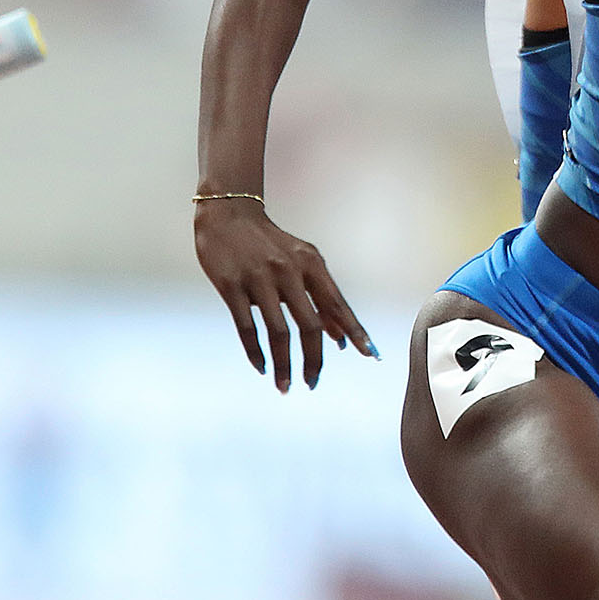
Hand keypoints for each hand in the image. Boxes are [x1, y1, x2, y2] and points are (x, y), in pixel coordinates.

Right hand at [193, 196, 378, 390]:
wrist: (228, 214)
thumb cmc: (270, 244)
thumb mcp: (302, 263)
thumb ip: (321, 299)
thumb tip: (342, 338)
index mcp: (311, 264)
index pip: (338, 305)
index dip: (355, 332)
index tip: (370, 355)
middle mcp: (289, 271)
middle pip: (310, 325)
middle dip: (315, 359)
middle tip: (313, 383)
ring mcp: (259, 278)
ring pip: (279, 331)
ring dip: (285, 364)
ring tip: (286, 385)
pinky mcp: (231, 285)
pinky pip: (247, 326)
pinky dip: (256, 351)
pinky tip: (262, 367)